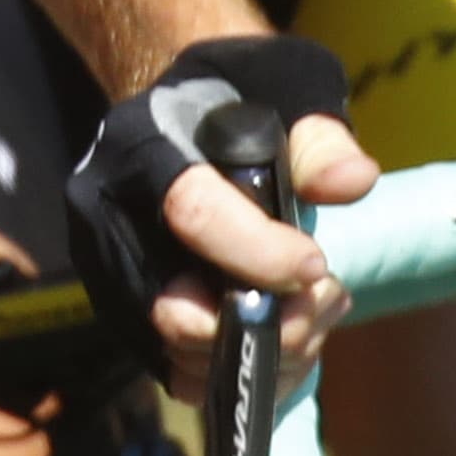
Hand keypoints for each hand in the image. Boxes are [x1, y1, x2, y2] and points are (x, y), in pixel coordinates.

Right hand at [64, 36, 371, 375]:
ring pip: (178, 355)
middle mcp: (103, 216)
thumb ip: (320, 135)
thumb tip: (352, 182)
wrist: (184, 112)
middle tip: (327, 299)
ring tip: (317, 314)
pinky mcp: (121, 313)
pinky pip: (178, 371)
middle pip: (175, 310)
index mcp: (138, 145)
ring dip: (263, 355)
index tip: (317, 265)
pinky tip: (285, 334)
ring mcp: (107, 273)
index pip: (190, 213)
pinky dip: (240, 370)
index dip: (260, 253)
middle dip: (266, 323)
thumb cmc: (240, 91)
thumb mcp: (291, 84)